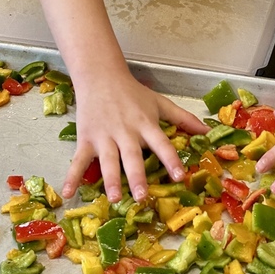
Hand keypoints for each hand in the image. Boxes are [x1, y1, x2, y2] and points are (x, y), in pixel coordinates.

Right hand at [62, 70, 207, 202]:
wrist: (100, 76)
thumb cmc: (132, 92)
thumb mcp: (159, 103)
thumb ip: (183, 118)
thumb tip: (207, 132)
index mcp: (145, 124)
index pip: (161, 143)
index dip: (171, 159)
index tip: (180, 176)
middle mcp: (125, 132)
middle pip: (132, 156)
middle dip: (136, 176)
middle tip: (142, 196)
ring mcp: (104, 136)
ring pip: (107, 160)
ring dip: (110, 179)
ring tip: (114, 198)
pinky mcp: (86, 139)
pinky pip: (78, 160)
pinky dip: (71, 177)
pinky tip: (66, 193)